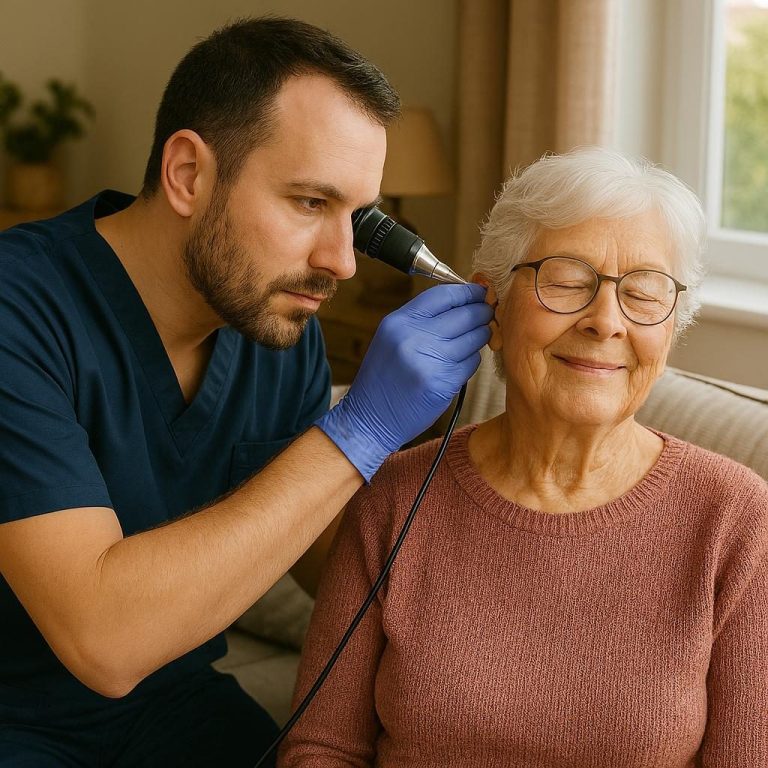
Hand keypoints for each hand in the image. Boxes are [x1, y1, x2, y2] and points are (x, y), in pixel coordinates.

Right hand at [316, 283, 492, 480]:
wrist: (370, 418)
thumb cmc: (383, 377)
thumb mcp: (392, 338)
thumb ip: (421, 319)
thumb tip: (462, 302)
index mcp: (399, 322)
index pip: (443, 295)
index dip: (466, 291)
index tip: (479, 292)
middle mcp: (414, 338)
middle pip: (463, 314)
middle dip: (481, 312)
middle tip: (487, 313)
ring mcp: (430, 362)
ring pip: (473, 338)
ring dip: (479, 337)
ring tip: (474, 339)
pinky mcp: (443, 384)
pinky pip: (471, 363)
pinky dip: (471, 361)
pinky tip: (460, 364)